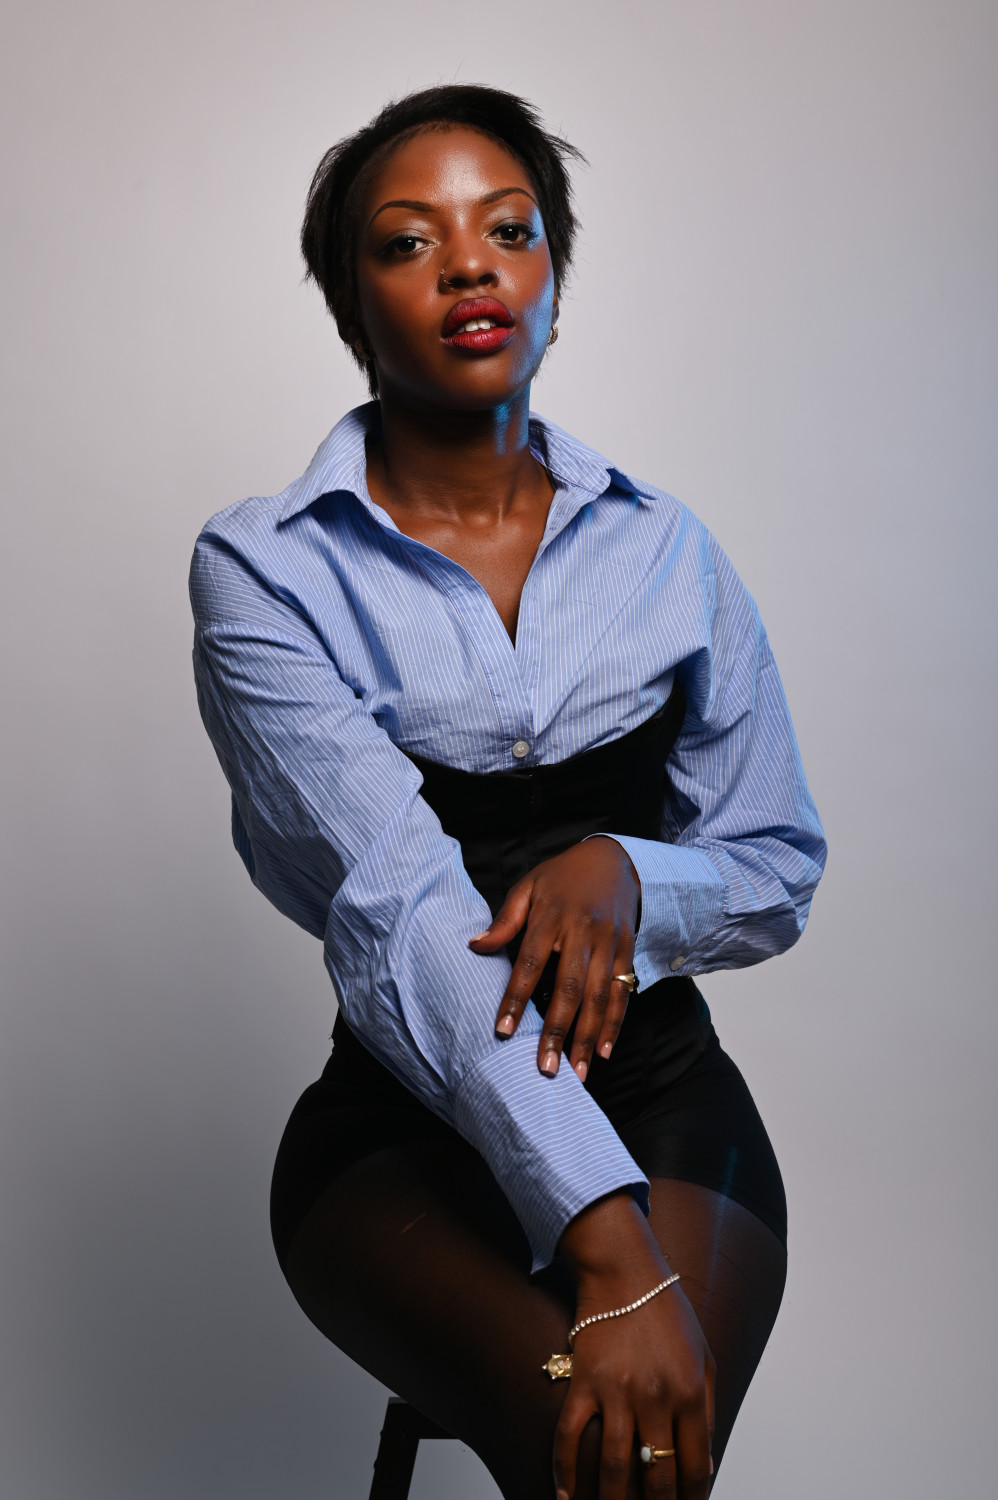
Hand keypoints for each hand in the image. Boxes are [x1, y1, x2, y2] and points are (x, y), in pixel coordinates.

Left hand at [468, 837, 639, 1079]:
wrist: (614, 859)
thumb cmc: (562, 877)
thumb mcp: (528, 887)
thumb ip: (505, 920)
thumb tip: (475, 946)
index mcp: (552, 915)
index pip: (530, 962)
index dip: (516, 998)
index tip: (502, 1030)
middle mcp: (583, 931)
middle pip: (570, 988)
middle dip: (557, 1031)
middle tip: (545, 1067)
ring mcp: (609, 943)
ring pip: (598, 997)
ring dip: (587, 1038)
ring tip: (575, 1073)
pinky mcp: (627, 951)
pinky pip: (621, 993)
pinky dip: (614, 1024)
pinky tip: (603, 1052)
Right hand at [555, 1193, 714, 1499]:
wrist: (625, 1271)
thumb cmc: (667, 1312)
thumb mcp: (705, 1357)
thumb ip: (708, 1410)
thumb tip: (705, 1460)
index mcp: (691, 1393)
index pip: (696, 1467)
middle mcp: (655, 1397)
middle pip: (657, 1476)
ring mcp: (616, 1391)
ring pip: (613, 1467)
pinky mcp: (583, 1382)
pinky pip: (569, 1435)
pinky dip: (564, 1471)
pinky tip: (566, 1497)